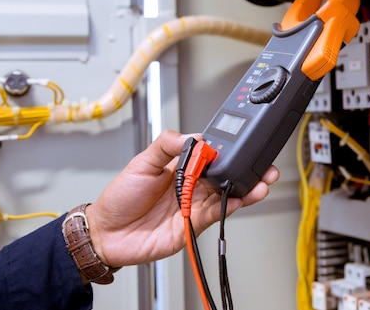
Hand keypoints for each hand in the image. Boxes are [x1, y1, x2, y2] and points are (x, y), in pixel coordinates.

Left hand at [84, 130, 278, 267]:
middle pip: (226, 177)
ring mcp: (193, 206)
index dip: (227, 152)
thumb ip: (166, 146)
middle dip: (247, 171)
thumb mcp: (141, 163)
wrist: (106, 233)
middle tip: (263, 167)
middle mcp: (191, 187)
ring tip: (261, 184)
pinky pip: (215, 215)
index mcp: (181, 168)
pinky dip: (228, 208)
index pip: (211, 157)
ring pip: (226, 196)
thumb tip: (193, 136)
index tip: (241, 146)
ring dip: (246, 190)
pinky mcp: (192, 226)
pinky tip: (239, 200)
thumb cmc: (120, 198)